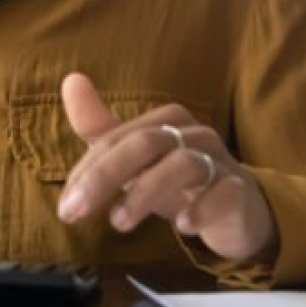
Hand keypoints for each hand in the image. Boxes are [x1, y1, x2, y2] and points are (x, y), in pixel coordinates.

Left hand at [56, 72, 275, 262]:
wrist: (239, 211)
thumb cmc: (179, 182)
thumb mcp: (137, 160)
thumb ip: (101, 129)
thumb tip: (71, 80)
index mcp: (166, 121)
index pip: (117, 139)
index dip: (87, 170)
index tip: (66, 207)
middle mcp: (193, 134)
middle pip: (146, 143)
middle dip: (105, 176)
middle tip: (75, 212)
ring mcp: (220, 161)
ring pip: (183, 165)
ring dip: (146, 193)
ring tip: (119, 223)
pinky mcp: (240, 192)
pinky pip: (224, 193)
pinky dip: (202, 208)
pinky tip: (182, 226)